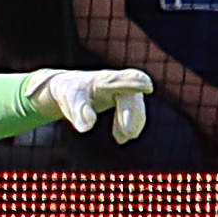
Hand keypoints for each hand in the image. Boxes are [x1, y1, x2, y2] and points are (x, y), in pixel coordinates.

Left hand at [25, 67, 152, 141]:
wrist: (70, 88)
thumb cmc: (70, 92)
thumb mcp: (70, 101)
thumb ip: (79, 112)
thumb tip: (88, 125)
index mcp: (104, 80)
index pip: (123, 78)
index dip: (136, 82)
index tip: (147, 86)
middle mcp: (117, 83)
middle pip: (132, 95)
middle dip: (133, 113)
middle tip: (130, 134)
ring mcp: (123, 91)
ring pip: (135, 106)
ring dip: (133, 123)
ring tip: (120, 139)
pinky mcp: (124, 101)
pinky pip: (133, 113)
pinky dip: (129, 126)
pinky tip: (119, 138)